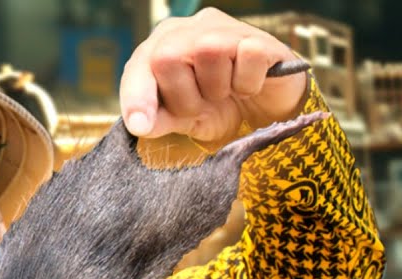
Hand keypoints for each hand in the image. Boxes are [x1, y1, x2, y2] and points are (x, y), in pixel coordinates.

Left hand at [119, 7, 308, 141]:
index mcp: (163, 45)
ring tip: (226, 94)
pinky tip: (249, 87)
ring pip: (209, 51)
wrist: (265, 115)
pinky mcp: (260, 40)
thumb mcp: (181, 120)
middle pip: (168, 56)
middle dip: (182, 96)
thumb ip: (157, 119)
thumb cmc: (218, 109)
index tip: (140, 126)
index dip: (137, 96)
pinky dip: (248, 83)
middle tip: (201, 106)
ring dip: (216, 89)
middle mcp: (191, 29)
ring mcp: (227, 30)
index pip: (140, 65)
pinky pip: (247, 56)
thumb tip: (140, 125)